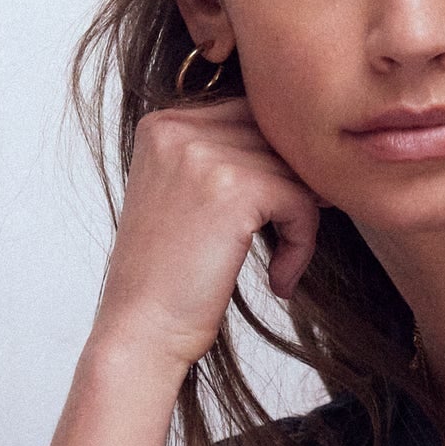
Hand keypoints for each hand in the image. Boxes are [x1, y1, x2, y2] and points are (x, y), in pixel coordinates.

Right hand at [88, 94, 324, 381]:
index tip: (282, 212)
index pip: (249, 114)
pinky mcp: (232, 188)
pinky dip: (302, 244)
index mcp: (162, 124)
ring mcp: (202, 153)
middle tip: (294, 236)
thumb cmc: (169, 279)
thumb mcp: (185, 198)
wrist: (142, 331)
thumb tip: (298, 144)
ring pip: (292, 168)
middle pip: (273, 135)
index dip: (276, 162)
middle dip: (296, 187)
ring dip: (301, 222)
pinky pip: (300, 200)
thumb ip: (225, 159)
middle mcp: (177, 128)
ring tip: (282, 266)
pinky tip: (279, 281)